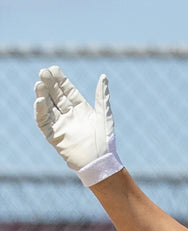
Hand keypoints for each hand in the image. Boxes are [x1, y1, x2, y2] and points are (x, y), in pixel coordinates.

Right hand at [34, 66, 123, 187]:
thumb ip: (102, 96)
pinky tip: (39, 100)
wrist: (100, 161)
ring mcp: (60, 124)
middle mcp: (69, 115)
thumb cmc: (105, 140)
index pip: (67, 91)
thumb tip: (103, 77)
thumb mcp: (103, 115)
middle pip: (56, 96)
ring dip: (43, 95)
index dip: (60, 80)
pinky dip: (40, 111)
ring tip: (39, 83)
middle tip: (43, 72)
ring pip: (48, 107)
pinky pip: (44, 122)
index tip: (54, 69)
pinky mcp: (53, 135)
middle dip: (50, 84)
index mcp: (81, 109)